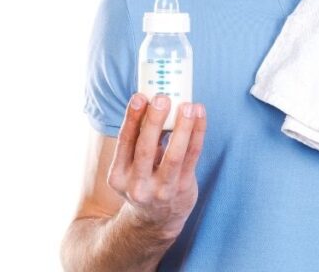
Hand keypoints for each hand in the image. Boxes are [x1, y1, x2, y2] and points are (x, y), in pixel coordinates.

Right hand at [106, 93, 206, 238]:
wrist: (156, 221)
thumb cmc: (143, 182)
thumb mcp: (131, 168)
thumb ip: (139, 141)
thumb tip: (153, 103)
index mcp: (118, 176)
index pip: (124, 142)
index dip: (131, 118)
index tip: (139, 96)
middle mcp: (138, 185)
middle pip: (146, 148)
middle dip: (154, 120)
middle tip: (162, 98)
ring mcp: (162, 190)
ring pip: (174, 154)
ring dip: (182, 127)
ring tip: (188, 105)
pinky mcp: (183, 188)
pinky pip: (192, 156)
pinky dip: (197, 133)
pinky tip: (199, 115)